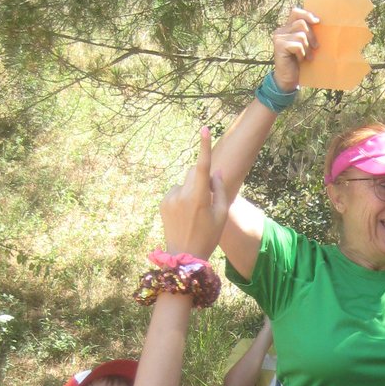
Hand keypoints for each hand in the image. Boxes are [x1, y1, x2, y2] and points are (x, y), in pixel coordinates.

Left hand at [163, 128, 229, 258]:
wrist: (184, 256)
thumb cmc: (208, 236)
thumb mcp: (221, 215)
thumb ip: (220, 190)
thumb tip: (216, 171)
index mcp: (198, 198)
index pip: (201, 166)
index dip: (204, 147)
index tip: (204, 129)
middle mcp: (181, 194)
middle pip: (193, 172)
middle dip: (201, 178)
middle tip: (208, 200)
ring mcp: (169, 198)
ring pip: (185, 183)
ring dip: (191, 190)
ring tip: (194, 213)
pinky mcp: (163, 203)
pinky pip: (176, 192)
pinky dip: (182, 198)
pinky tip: (185, 215)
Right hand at [272, 6, 318, 92]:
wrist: (288, 79)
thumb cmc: (299, 62)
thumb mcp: (305, 45)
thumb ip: (307, 33)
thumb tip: (319, 22)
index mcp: (287, 27)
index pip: (296, 12)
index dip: (307, 14)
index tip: (317, 22)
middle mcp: (281, 30)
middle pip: (302, 24)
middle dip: (312, 36)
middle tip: (315, 48)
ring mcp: (279, 37)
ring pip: (301, 35)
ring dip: (307, 48)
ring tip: (306, 57)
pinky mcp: (279, 46)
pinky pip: (298, 45)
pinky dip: (302, 54)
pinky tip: (299, 60)